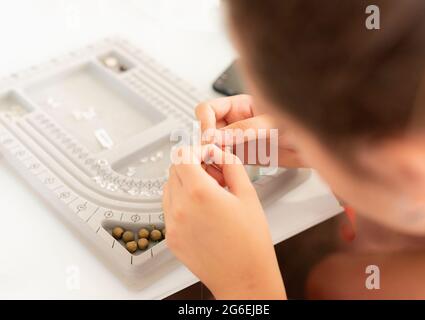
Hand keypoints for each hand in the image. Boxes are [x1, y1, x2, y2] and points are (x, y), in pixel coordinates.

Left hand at [163, 144, 285, 298]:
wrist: (244, 278)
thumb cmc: (251, 242)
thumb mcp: (248, 194)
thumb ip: (230, 165)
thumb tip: (217, 152)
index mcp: (199, 193)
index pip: (182, 156)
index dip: (196, 151)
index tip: (207, 156)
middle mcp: (180, 207)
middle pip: (174, 170)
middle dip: (192, 167)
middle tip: (214, 178)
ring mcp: (172, 224)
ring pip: (169, 189)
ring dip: (185, 184)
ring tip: (209, 197)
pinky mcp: (171, 238)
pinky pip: (169, 210)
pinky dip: (181, 203)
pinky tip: (202, 213)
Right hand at [195, 94, 303, 167]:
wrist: (314, 147)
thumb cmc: (299, 126)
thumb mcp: (272, 124)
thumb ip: (245, 128)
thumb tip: (219, 135)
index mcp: (240, 105)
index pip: (209, 109)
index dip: (205, 122)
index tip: (210, 138)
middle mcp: (235, 121)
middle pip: (206, 127)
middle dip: (204, 139)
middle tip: (210, 152)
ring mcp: (236, 138)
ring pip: (211, 145)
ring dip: (208, 154)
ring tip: (214, 164)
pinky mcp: (241, 155)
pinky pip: (221, 158)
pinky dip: (217, 165)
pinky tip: (221, 171)